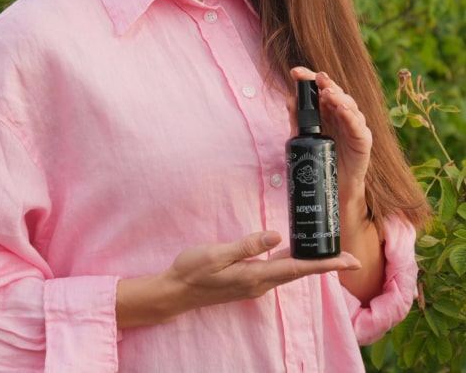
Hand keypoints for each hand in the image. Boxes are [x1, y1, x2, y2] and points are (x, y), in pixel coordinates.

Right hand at [163, 230, 360, 315]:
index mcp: (255, 276)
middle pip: (300, 271)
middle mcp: (260, 283)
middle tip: (351, 257)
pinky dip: (294, 262)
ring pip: (290, 271)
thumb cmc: (193, 270)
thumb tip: (276, 236)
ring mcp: (255, 283)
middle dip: (326, 264)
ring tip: (331, 253)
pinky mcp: (249, 280)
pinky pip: (278, 270)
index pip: (298, 268)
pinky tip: (296, 252)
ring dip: (312, 264)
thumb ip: (247, 245)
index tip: (350, 261)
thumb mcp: (217, 253)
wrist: (177, 291)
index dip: (325, 264)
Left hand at [289, 67, 371, 204]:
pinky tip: (342, 109)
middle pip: (335, 92)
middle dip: (326, 83)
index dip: (308, 78)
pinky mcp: (363, 139)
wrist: (336, 184)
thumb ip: (297, 118)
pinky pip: (358, 125)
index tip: (295, 72)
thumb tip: (289, 99)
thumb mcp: (304, 136)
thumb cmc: (321, 156)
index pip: (318, 88)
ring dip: (338, 97)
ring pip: (348, 105)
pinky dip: (350, 116)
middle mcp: (341, 113)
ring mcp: (354, 124)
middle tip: (318, 77)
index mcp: (326, 109)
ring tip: (327, 92)